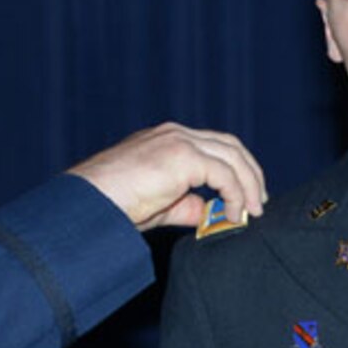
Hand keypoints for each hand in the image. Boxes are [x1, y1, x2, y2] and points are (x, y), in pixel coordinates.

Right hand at [69, 122, 267, 231]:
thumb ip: (186, 204)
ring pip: (232, 155)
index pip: (215, 146)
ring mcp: (178, 140)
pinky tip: (233, 214)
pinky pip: (223, 172)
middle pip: (230, 145)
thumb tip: (208, 212)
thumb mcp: (160, 205)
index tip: (246, 197)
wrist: (90, 204)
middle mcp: (175, 133)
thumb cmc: (114, 206)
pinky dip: (235, 193)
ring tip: (251, 212)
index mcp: (168, 139)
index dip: (237, 169)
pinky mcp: (181, 155)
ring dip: (248, 185)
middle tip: (257, 204)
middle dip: (250, 174)